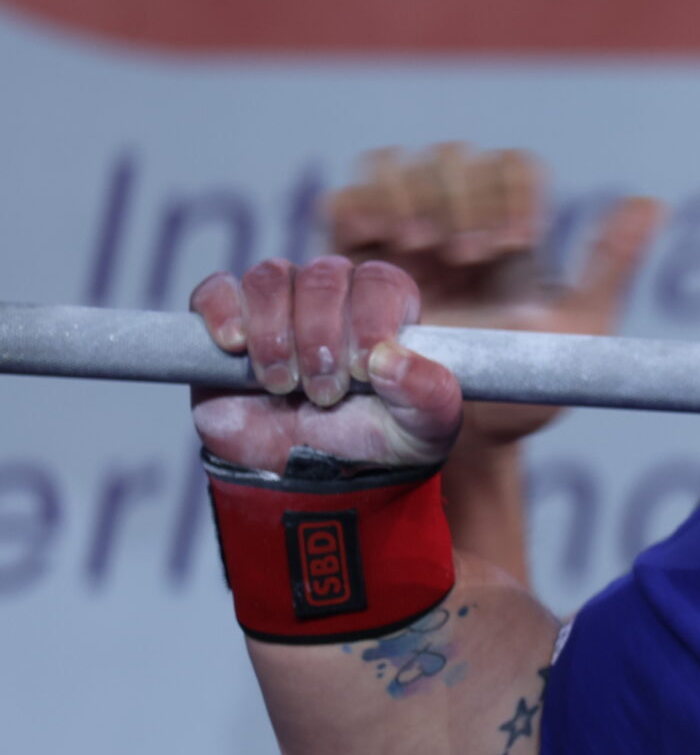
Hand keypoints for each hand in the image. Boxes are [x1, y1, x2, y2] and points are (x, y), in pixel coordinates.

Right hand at [190, 257, 460, 474]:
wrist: (315, 476)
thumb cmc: (378, 440)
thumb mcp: (425, 429)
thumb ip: (428, 394)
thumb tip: (389, 360)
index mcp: (386, 306)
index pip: (379, 282)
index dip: (369, 320)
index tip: (362, 372)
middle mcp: (332, 294)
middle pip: (322, 277)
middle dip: (321, 338)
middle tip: (325, 393)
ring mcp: (277, 303)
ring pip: (270, 279)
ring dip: (275, 333)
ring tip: (282, 384)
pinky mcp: (227, 321)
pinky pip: (216, 290)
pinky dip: (222, 311)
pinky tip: (235, 347)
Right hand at [329, 145, 659, 446]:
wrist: (450, 428)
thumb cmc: (519, 385)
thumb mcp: (577, 333)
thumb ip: (609, 266)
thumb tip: (654, 204)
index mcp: (514, 229)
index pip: (513, 168)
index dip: (512, 193)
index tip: (514, 245)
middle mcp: (458, 220)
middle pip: (456, 159)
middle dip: (463, 200)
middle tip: (467, 258)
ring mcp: (402, 231)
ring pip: (400, 164)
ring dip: (411, 197)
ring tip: (423, 252)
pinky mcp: (354, 251)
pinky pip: (347, 198)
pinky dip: (361, 208)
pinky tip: (379, 244)